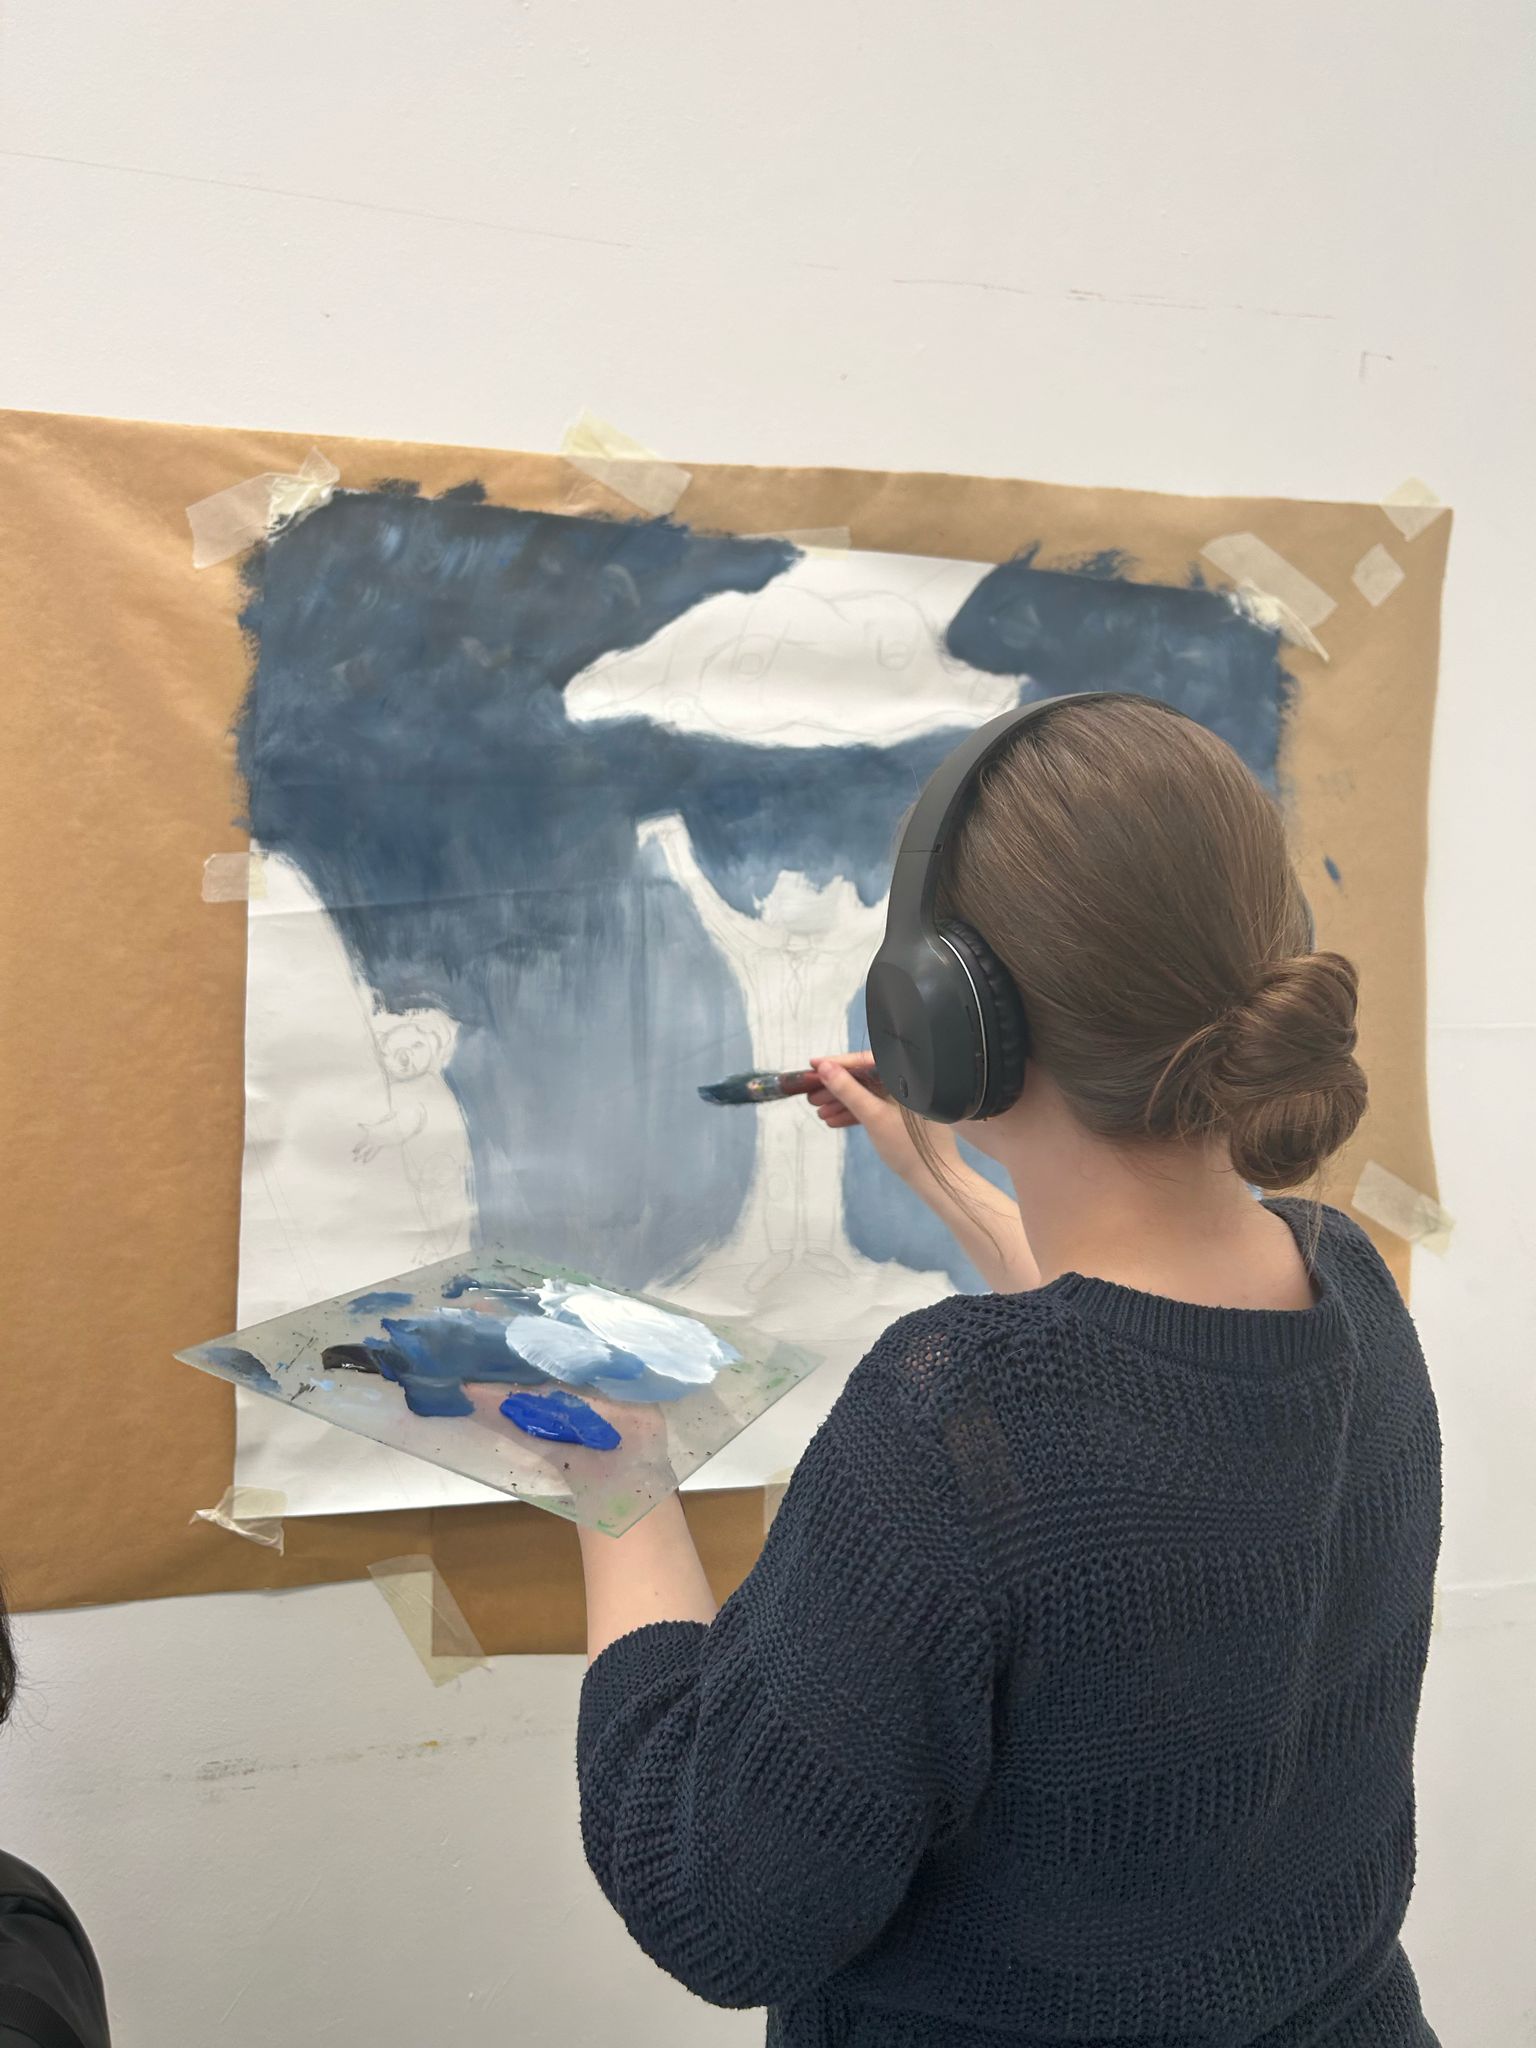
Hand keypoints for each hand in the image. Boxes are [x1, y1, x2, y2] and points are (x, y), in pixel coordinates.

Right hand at [807, 1054, 959, 1186]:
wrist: (933, 1177)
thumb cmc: (908, 1146)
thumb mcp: (873, 1116)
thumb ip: (848, 1091)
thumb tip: (825, 1068)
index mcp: (905, 1076)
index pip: (866, 1061)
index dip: (837, 1063)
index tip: (814, 1065)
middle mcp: (905, 1083)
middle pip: (864, 1078)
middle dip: (836, 1086)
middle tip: (811, 1094)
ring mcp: (903, 1099)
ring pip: (867, 1094)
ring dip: (841, 1102)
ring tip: (818, 1111)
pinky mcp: (900, 1114)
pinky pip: (874, 1107)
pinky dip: (855, 1113)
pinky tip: (833, 1120)